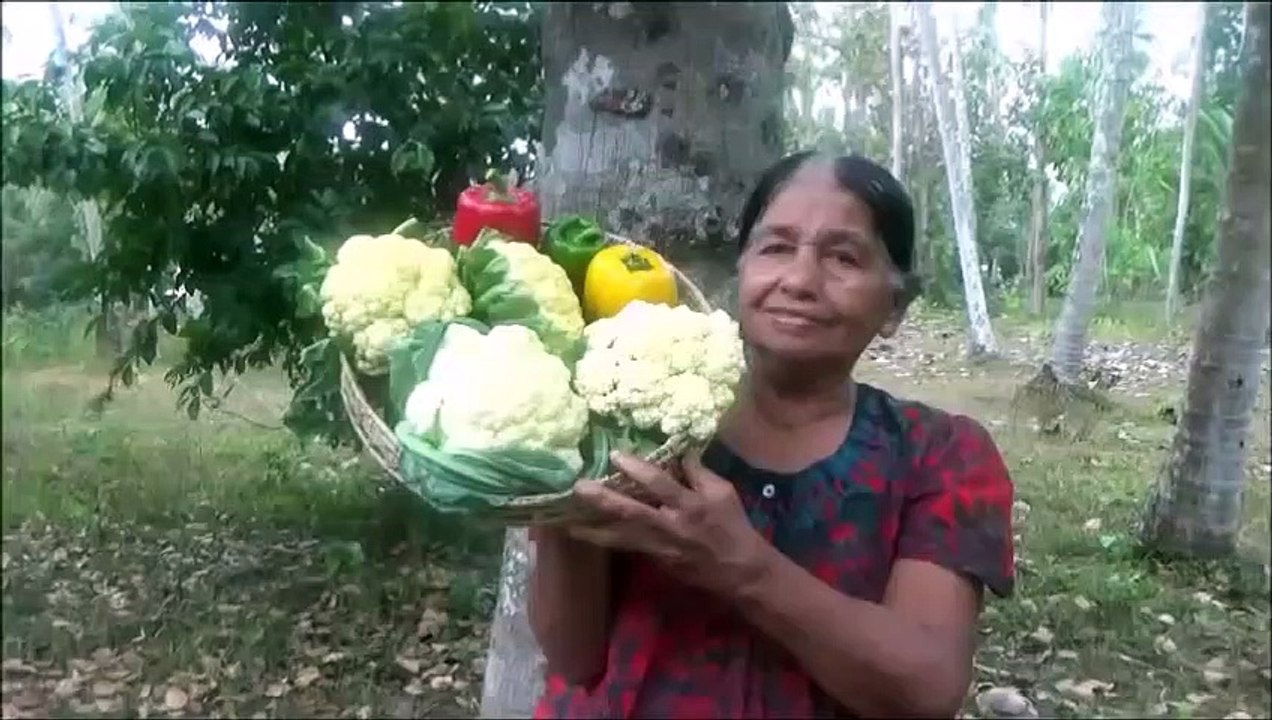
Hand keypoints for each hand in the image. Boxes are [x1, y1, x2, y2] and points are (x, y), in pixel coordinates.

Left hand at [567, 451, 770, 596]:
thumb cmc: (733, 526)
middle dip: (604, 501)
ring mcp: (660, 548)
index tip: (614, 455)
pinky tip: (587, 533)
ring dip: (594, 530)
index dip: (637, 469)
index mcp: (690, 505)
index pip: (660, 484)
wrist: (740, 571)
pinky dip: (607, 540)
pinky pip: (627, 547)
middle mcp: (670, 527)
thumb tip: (679, 450)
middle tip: (579, 488)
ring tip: (567, 523)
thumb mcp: (723, 492)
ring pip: (622, 538)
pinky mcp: (655, 562)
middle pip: (632, 513)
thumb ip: (698, 472)